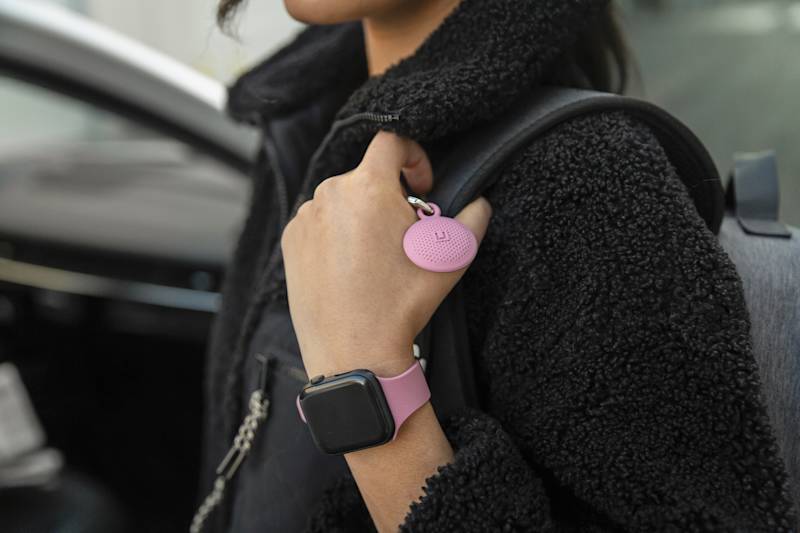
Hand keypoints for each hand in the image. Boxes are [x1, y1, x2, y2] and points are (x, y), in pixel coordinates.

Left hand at [281, 131, 491, 378]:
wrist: (354, 351)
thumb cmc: (401, 305)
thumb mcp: (449, 261)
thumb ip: (471, 221)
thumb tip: (479, 204)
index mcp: (369, 188)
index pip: (391, 142)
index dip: (413, 157)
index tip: (421, 187)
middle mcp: (330, 194)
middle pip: (366, 176)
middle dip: (388, 196)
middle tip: (403, 234)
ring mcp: (305, 218)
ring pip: (341, 200)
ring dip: (361, 215)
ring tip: (374, 255)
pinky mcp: (290, 241)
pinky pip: (318, 222)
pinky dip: (335, 233)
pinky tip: (349, 266)